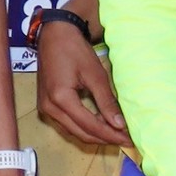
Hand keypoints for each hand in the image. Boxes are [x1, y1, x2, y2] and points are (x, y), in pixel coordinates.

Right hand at [36, 22, 127, 153]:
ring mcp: (45, 108)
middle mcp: (49, 108)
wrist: (54, 35)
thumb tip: (120, 125)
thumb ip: (106, 101)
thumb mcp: (95, 74)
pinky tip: (101, 124)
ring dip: (96, 135)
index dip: (111, 135)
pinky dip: (85, 127)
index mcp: (60, 99)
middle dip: (105, 139)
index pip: (90, 126)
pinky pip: (68, 124)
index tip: (129, 140)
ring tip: (117, 134)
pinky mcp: (47, 105)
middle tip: (126, 140)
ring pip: (74, 131)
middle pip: (81, 133)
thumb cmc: (75, 50)